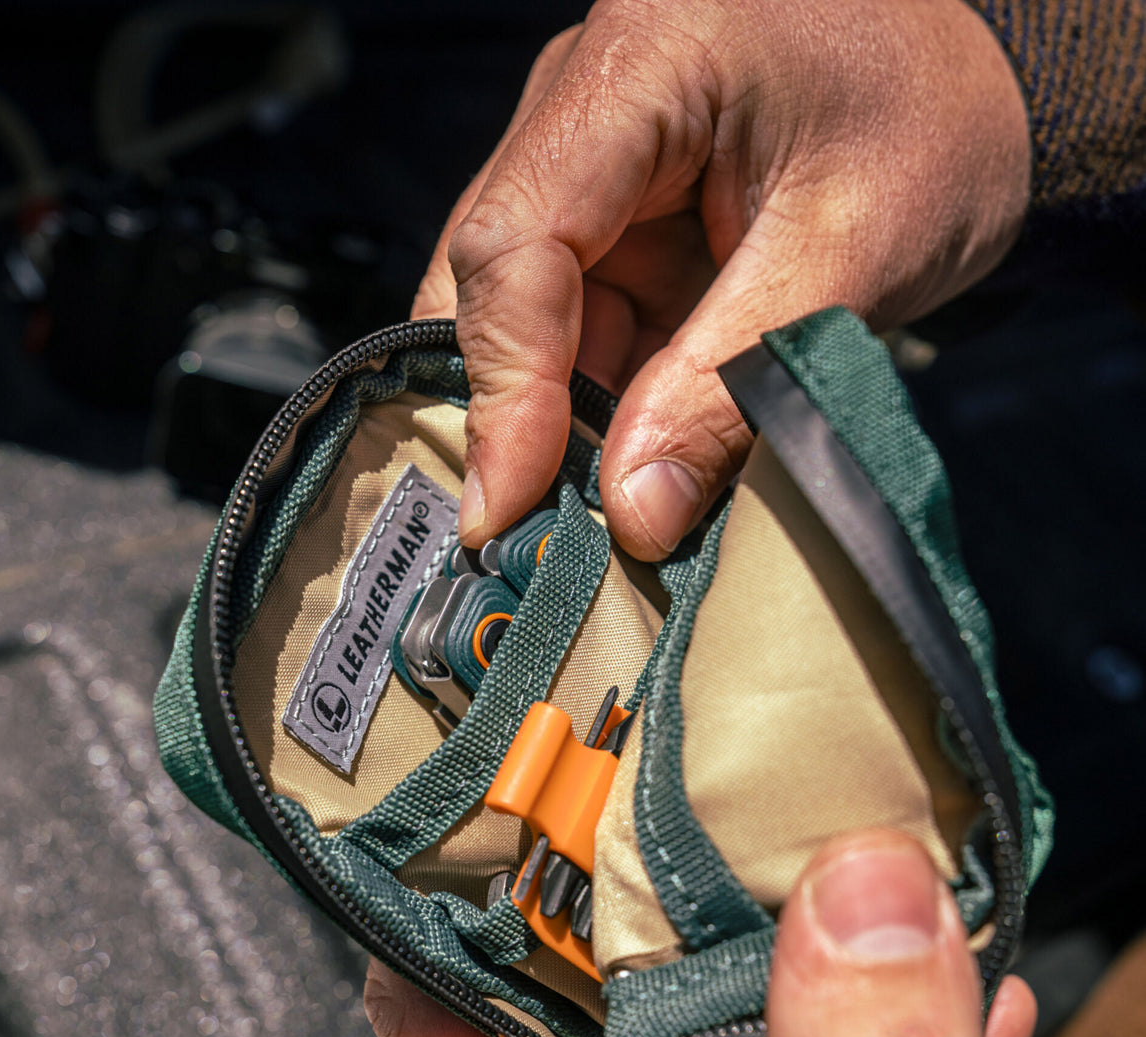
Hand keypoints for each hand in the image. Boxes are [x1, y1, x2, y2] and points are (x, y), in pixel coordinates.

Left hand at [364, 829, 1035, 1036]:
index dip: (447, 891)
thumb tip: (865, 888)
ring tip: (817, 831)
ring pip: (715, 1015)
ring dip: (775, 935)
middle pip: (584, 984)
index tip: (499, 774)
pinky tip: (965, 980)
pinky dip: (883, 1020)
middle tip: (678, 759)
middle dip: (635, 879)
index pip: (440, 1014)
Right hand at [413, 0, 1029, 557]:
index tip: (508, 503)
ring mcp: (590, 163)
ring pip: (524, 316)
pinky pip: (574, 323)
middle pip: (491, 279)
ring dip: (557, 420)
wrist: (982, 80)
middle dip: (511, 413)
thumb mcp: (847, 257)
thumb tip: (633, 514)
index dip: (506, 386)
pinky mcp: (613, 217)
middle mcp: (583, 105)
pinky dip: (596, 402)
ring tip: (595, 512)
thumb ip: (727, 386)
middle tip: (527, 532)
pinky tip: (628, 459)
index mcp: (640, 67)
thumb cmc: (934, 126)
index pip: (518, 240)